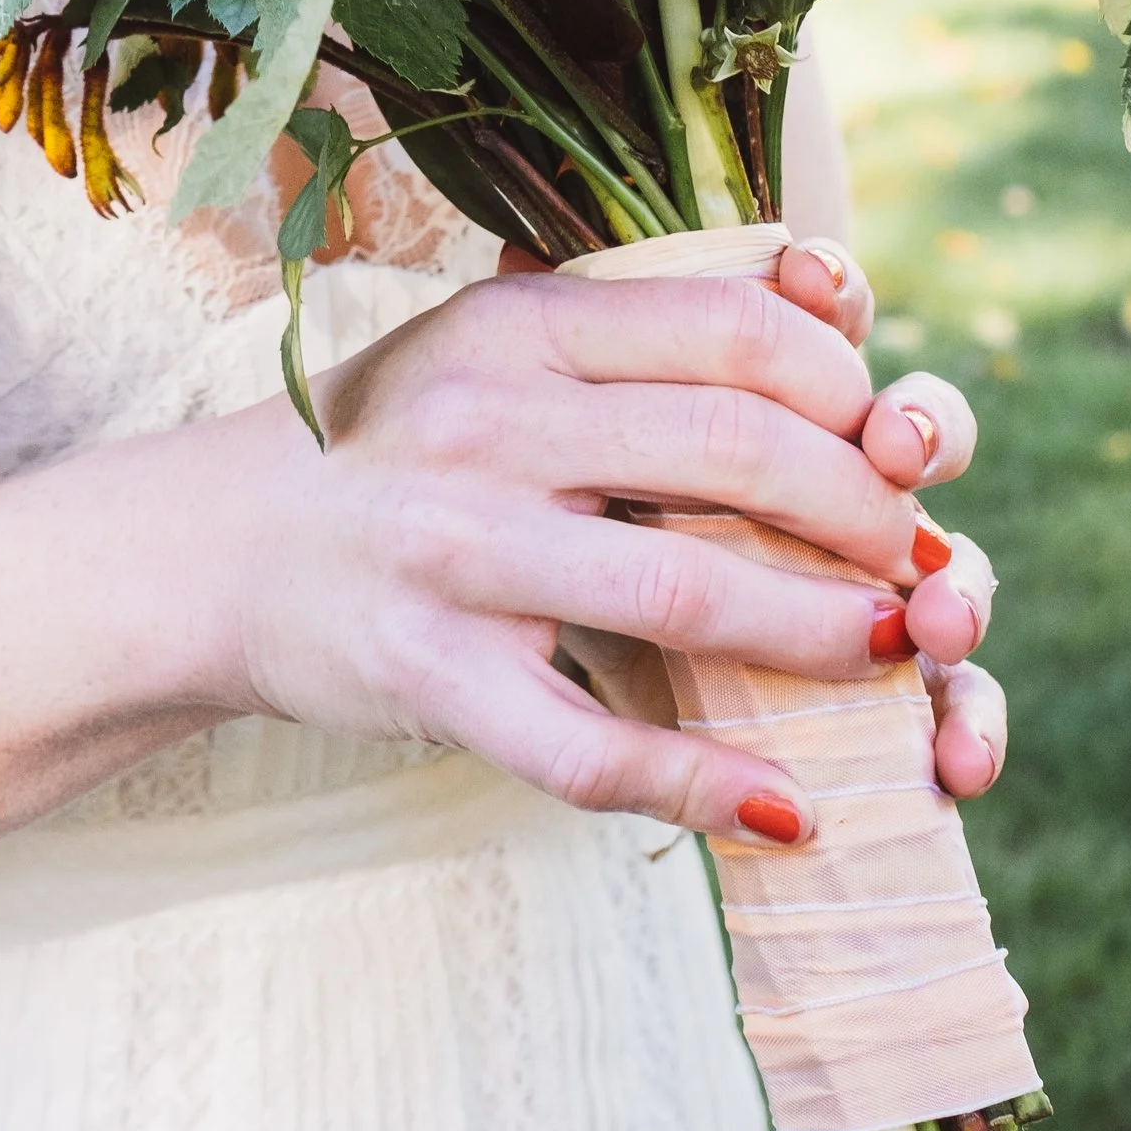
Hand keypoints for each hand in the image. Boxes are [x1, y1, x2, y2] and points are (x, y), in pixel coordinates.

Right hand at [221, 254, 967, 848]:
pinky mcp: (428, 674)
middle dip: (864, 512)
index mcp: (519, 326)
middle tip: (915, 560)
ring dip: (821, 633)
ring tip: (889, 654)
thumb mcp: (496, 348)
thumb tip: (835, 322)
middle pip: (734, 450)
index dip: (850, 386)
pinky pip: (587, 747)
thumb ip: (639, 340)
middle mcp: (485, 421)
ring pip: (685, 590)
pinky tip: (784, 807)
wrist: (216, 547)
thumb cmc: (396, 443)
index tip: (894, 444)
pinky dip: (703, 784)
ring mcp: (453, 552)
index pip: (733, 328)